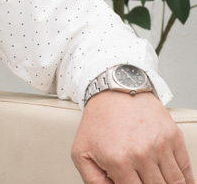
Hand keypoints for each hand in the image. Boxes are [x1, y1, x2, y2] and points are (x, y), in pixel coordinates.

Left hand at [72, 90, 193, 183]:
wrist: (114, 92)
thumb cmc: (98, 122)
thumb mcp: (81, 151)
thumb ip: (92, 180)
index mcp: (118, 161)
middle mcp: (142, 155)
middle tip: (144, 182)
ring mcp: (160, 146)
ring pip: (175, 183)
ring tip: (160, 183)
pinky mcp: (173, 137)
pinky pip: (185, 169)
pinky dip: (186, 182)